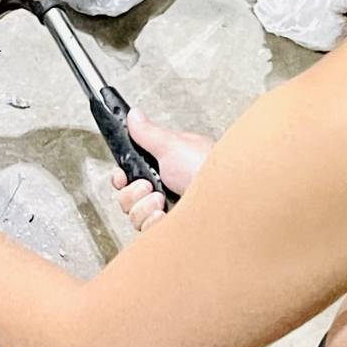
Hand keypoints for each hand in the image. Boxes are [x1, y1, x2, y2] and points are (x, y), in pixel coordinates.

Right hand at [111, 109, 213, 232]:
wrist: (226, 196)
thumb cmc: (206, 167)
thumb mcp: (172, 145)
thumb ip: (148, 133)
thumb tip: (134, 115)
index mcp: (162, 169)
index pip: (128, 178)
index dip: (120, 179)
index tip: (122, 177)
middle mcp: (163, 191)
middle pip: (125, 199)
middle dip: (134, 193)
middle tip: (151, 187)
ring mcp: (167, 211)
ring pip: (133, 216)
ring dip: (145, 207)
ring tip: (163, 199)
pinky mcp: (170, 229)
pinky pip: (146, 231)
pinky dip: (153, 223)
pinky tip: (167, 216)